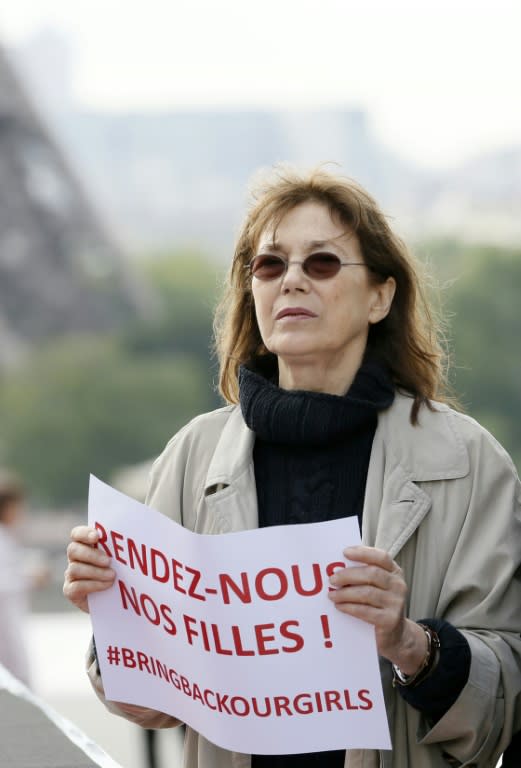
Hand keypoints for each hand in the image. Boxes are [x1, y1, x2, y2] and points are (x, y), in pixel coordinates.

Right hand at [63, 526, 115, 612]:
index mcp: (84, 545)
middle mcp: (74, 558)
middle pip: (73, 550)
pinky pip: (76, 587)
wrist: (116, 598)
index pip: (77, 534)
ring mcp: (70, 575)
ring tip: (112, 576)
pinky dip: (93, 585)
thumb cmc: (120, 572)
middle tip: (108, 561)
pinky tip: (107, 585)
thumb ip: (119, 546)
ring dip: (96, 572)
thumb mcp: (120, 558)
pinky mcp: (70, 591)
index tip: (96, 536)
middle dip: (91, 555)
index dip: (84, 533)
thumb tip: (134, 532)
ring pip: (74, 569)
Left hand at [328, 545, 426, 673]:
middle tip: (332, 579)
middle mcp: (398, 585)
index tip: (344, 552)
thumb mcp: (376, 586)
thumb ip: (363, 574)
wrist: (396, 634)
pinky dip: (349, 607)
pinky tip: (339, 606)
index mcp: (394, 572)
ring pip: (367, 593)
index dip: (363, 553)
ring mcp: (396, 603)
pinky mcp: (390, 620)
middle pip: (372, 574)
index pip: (381, 557)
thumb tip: (336, 566)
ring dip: (345, 593)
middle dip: (348, 575)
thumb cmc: (380, 605)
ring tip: (331, 595)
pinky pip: (365, 611)